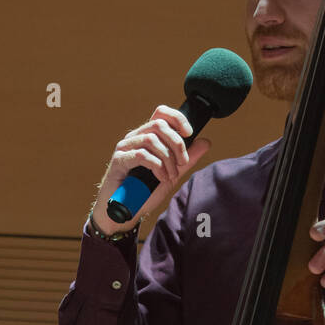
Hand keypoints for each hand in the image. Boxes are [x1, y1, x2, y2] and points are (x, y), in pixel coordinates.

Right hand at [91, 105, 211, 234]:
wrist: (124, 211)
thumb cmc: (144, 191)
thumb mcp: (172, 173)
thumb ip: (187, 158)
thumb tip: (206, 141)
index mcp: (146, 136)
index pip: (160, 113)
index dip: (177, 118)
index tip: (189, 133)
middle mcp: (134, 138)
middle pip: (159, 124)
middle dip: (177, 143)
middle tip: (183, 162)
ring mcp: (125, 147)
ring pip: (151, 140)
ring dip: (168, 158)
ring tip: (171, 176)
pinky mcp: (119, 160)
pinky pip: (141, 155)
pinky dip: (157, 166)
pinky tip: (161, 178)